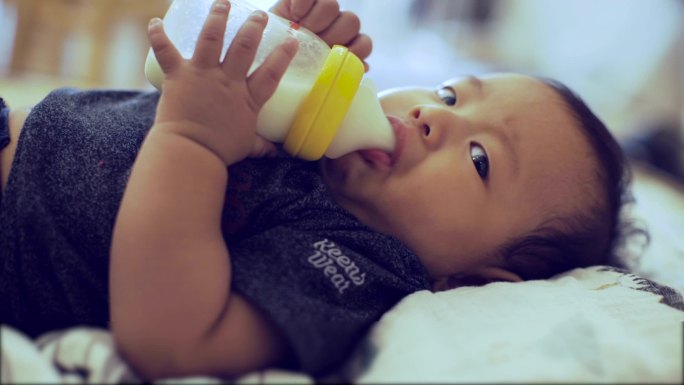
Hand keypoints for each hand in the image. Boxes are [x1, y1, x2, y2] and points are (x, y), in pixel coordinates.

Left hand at [148, 0, 297, 164]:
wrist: (191, 152)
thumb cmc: (220, 152)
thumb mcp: (247, 146)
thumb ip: (262, 145)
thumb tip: (276, 153)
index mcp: (248, 98)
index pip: (272, 72)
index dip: (283, 55)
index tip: (292, 40)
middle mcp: (228, 81)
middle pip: (244, 46)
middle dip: (253, 26)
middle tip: (259, 14)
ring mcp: (203, 75)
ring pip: (211, 38)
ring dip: (217, 17)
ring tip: (223, 3)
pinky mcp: (178, 76)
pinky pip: (165, 50)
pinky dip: (158, 34)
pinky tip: (155, 21)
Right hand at [270, 0, 371, 69]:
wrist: (257, 57)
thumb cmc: (285, 71)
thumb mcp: (310, 79)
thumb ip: (337, 71)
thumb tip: (364, 66)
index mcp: (341, 47)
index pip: (363, 43)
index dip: (356, 49)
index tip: (335, 57)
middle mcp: (333, 27)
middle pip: (351, 22)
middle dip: (334, 34)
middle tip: (315, 43)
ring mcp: (318, 11)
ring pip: (333, 6)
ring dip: (319, 19)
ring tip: (302, 28)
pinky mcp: (302, 0)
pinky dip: (304, 3)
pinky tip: (295, 14)